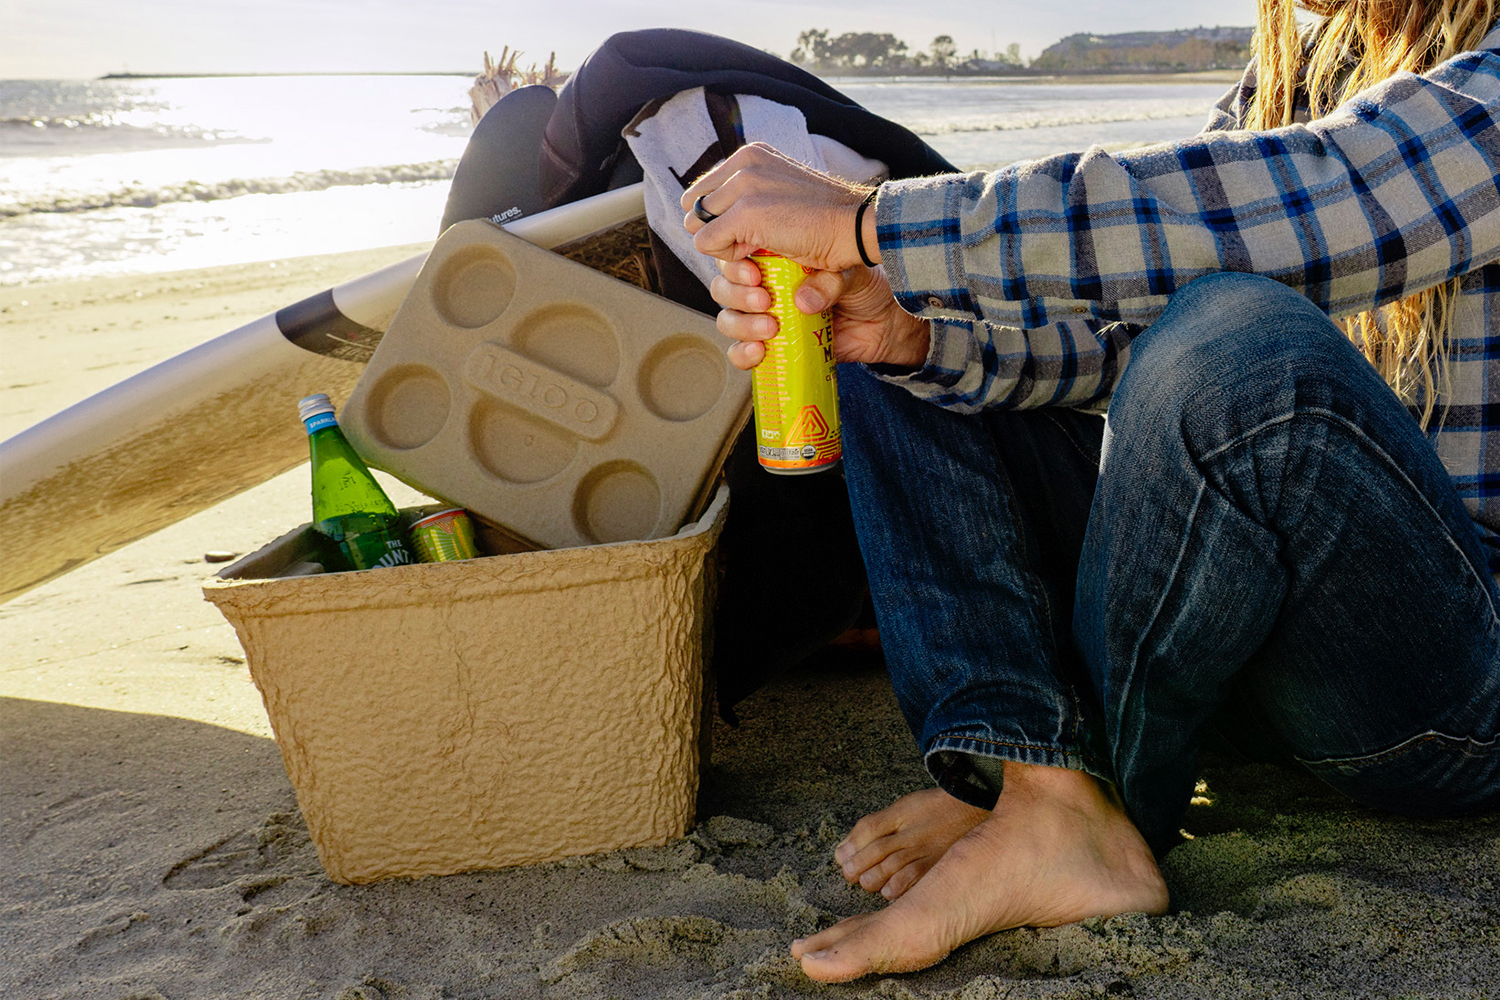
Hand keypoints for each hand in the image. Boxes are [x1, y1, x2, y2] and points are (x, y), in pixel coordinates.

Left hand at [681, 143, 876, 270]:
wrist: (857, 225)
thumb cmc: (824, 220)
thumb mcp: (780, 194)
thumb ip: (748, 196)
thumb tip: (706, 215)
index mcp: (750, 155)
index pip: (703, 190)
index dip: (720, 218)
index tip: (752, 230)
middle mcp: (744, 162)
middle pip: (693, 207)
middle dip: (716, 230)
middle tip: (752, 242)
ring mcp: (744, 185)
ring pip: (696, 225)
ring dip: (722, 244)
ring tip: (757, 247)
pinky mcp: (745, 212)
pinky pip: (706, 243)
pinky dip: (728, 257)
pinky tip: (758, 254)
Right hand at [710, 258, 930, 370]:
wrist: (887, 321)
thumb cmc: (866, 285)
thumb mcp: (850, 271)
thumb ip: (829, 280)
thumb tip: (802, 302)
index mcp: (777, 257)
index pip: (734, 255)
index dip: (734, 264)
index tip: (754, 272)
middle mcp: (765, 285)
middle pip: (724, 288)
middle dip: (736, 294)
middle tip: (764, 298)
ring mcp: (766, 316)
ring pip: (728, 318)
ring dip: (742, 323)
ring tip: (771, 326)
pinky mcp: (772, 347)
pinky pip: (741, 352)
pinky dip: (742, 353)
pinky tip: (760, 351)